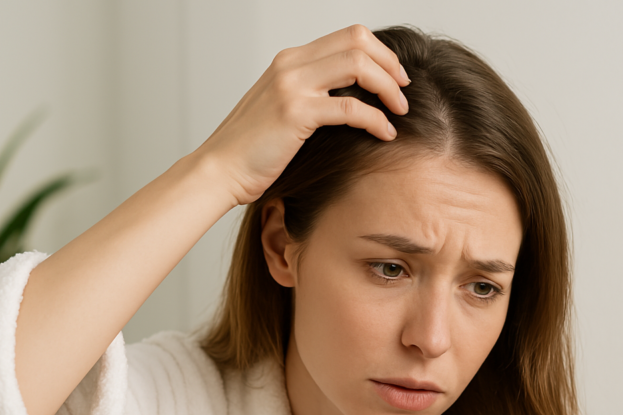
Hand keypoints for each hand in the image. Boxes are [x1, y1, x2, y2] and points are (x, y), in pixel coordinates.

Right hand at [193, 24, 410, 206]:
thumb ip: (312, 96)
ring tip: (399, 112)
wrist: (218, 170)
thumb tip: (352, 101)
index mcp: (290, 60)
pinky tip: (385, 134)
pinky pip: (351, 107)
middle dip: (390, 66)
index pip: (347, 36)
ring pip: (358, 66)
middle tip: (404, 94)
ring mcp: (292, 86)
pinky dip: (376, 119)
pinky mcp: (295, 113)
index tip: (395, 79)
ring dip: (388, 88)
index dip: (380, 54)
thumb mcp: (283, 111)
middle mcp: (291, 65)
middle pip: (358, 42)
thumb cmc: (252, 150)